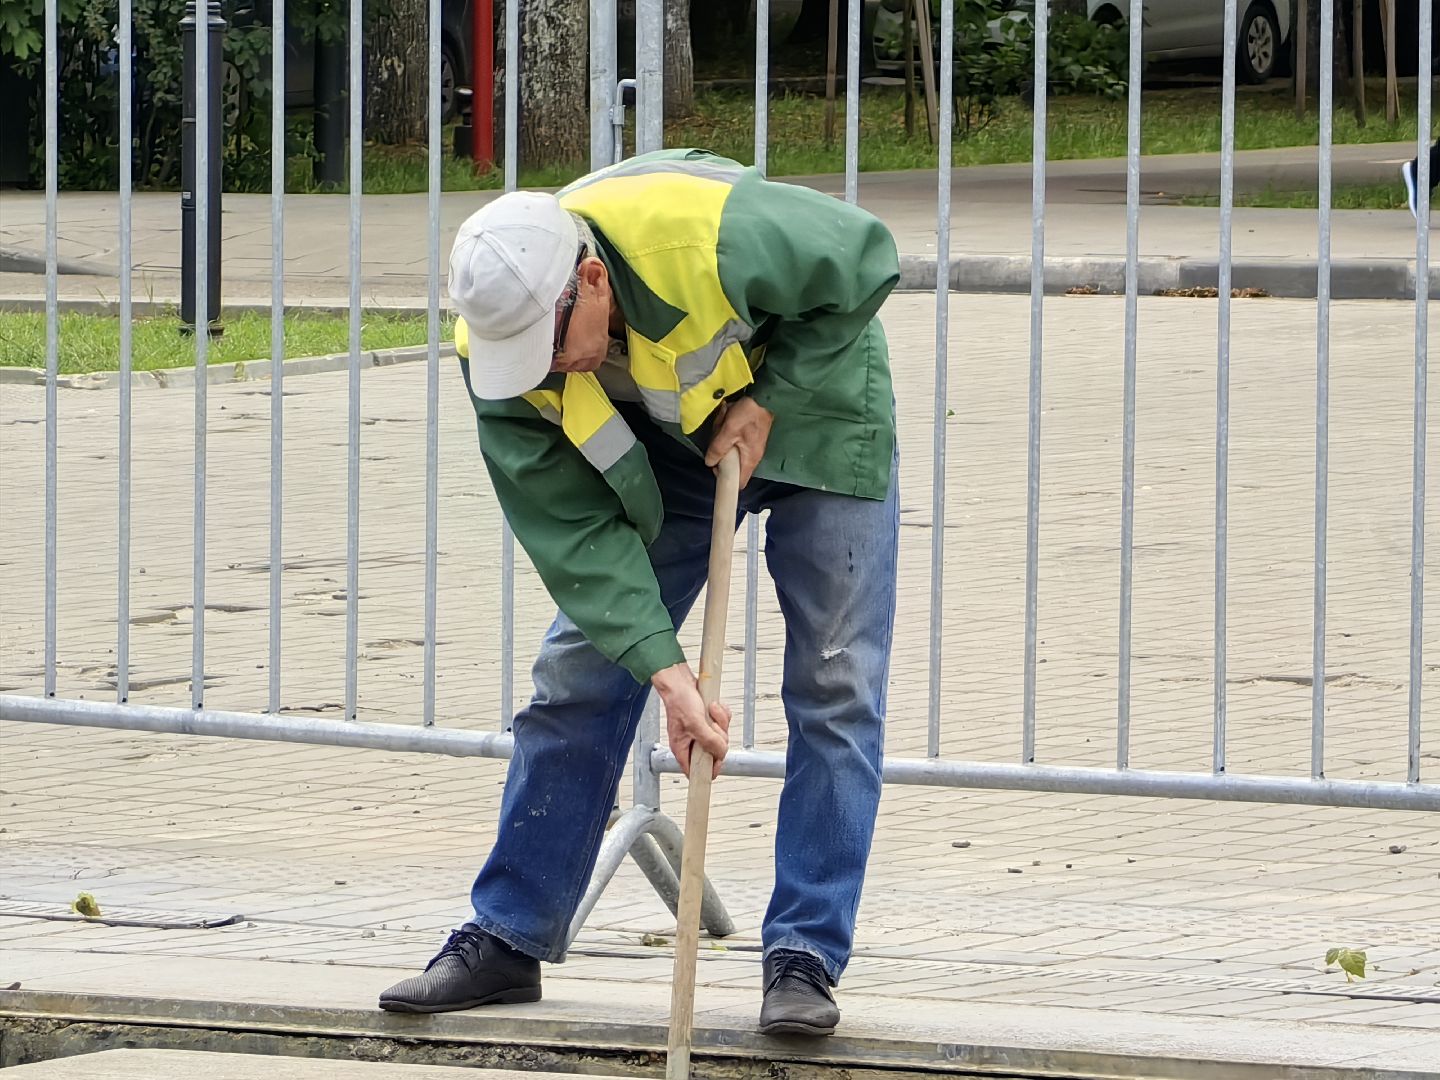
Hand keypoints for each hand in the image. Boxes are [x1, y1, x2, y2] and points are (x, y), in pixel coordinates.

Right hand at [651, 662, 730, 779]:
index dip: (709, 768)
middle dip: (717, 736)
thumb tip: (721, 752)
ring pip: (721, 736)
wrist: (680, 680)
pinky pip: (722, 723)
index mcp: (682, 748)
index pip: (696, 770)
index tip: (717, 760)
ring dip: (719, 721)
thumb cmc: (679, 700)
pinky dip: (721, 714)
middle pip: (714, 752)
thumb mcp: (695, 723)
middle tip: (711, 725)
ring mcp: (701, 731)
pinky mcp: (708, 721)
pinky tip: (712, 706)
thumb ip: (709, 741)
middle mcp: (692, 742)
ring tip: (710, 711)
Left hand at [705, 396, 772, 487]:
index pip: (739, 482)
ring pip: (733, 453)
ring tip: (723, 425)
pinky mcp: (750, 438)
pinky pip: (736, 442)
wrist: (763, 397)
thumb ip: (718, 448)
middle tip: (717, 439)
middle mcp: (753, 457)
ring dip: (724, 441)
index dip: (725, 478)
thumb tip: (710, 462)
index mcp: (750, 459)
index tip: (716, 466)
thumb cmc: (748, 414)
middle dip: (722, 455)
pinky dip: (729, 434)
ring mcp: (752, 447)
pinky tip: (727, 422)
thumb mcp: (728, 430)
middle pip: (733, 466)